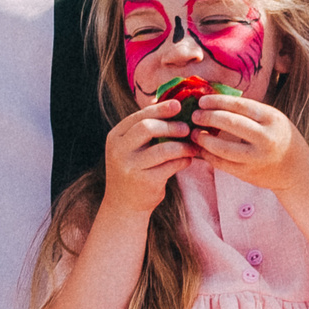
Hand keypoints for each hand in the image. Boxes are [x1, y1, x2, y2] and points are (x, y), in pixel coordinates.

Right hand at [103, 100, 194, 214]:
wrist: (124, 206)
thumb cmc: (133, 170)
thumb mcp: (130, 148)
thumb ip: (144, 128)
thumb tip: (170, 103)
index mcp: (115, 137)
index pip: (138, 116)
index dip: (159, 109)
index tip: (178, 105)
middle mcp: (119, 150)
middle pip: (148, 128)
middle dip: (171, 126)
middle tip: (187, 128)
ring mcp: (131, 167)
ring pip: (163, 149)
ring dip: (182, 146)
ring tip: (192, 146)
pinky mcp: (145, 182)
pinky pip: (171, 166)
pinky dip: (183, 161)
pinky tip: (188, 160)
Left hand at [185, 95, 306, 189]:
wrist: (297, 170)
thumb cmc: (280, 138)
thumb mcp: (273, 119)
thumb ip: (250, 112)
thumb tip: (216, 101)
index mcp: (272, 118)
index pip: (240, 105)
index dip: (218, 101)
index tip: (202, 100)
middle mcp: (266, 137)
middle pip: (230, 123)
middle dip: (208, 117)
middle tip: (195, 115)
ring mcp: (257, 158)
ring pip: (222, 147)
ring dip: (204, 139)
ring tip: (195, 134)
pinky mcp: (248, 173)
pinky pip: (222, 164)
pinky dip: (208, 156)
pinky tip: (202, 149)